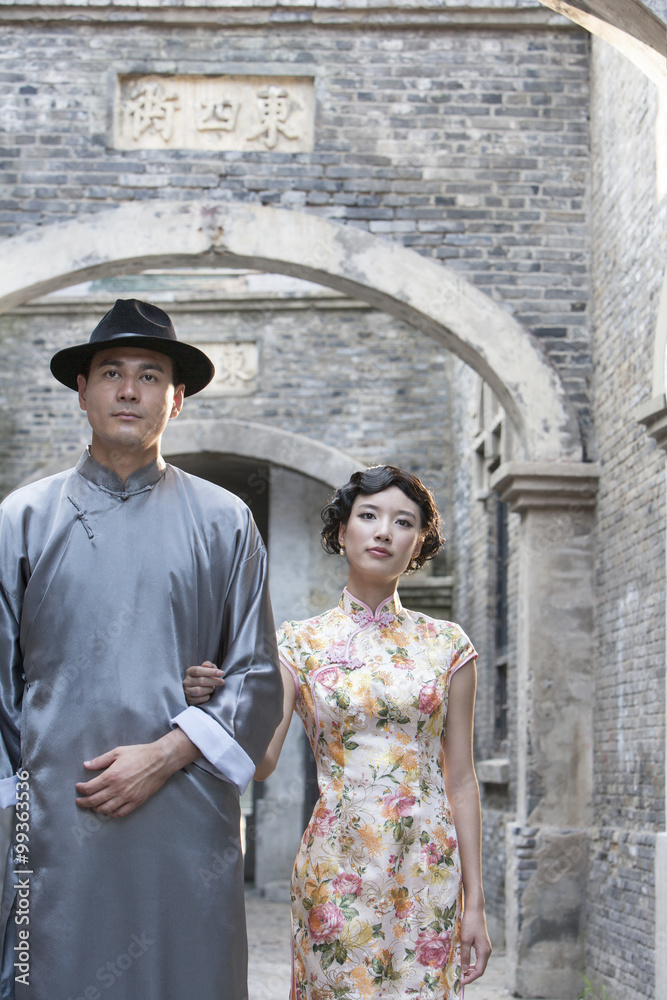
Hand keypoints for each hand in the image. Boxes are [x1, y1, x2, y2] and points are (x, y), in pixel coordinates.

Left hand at [75, 731, 199, 817]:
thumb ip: (100, 760)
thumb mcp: (118, 752)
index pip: (90, 787)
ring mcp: (127, 797)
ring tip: (92, 806)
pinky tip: (108, 810)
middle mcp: (117, 789)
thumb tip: (86, 765)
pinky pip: (120, 813)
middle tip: (79, 801)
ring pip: (105, 809)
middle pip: (94, 801)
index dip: (81, 789)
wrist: (160, 761)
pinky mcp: (136, 802)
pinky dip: (111, 814)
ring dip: (96, 809)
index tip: (78, 787)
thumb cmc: (139, 754)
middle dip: (83, 802)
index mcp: (111, 776)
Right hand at [183, 660, 223, 704]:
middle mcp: (186, 681)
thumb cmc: (203, 677)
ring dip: (210, 689)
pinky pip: (200, 699)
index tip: (221, 673)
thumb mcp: (206, 669)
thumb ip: (208, 665)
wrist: (197, 690)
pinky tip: (209, 694)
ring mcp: (187, 691)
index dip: (211, 672)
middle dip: (214, 681)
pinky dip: (207, 697)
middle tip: (222, 682)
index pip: (198, 670)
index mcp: (189, 671)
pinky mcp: (189, 700)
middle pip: (201, 681)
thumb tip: (207, 665)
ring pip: (199, 691)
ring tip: (213, 688)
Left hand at [460, 907, 491, 984]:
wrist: (475, 910)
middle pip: (480, 969)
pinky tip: (464, 961)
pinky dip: (471, 962)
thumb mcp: (465, 940)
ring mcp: (485, 948)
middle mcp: (487, 951)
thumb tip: (463, 970)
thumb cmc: (470, 923)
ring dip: (470, 969)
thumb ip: (464, 955)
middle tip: (459, 977)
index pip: (479, 971)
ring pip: (479, 963)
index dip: (470, 978)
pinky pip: (478, 957)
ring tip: (460, 971)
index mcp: (484, 952)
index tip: (461, 982)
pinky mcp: (482, 944)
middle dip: (470, 975)